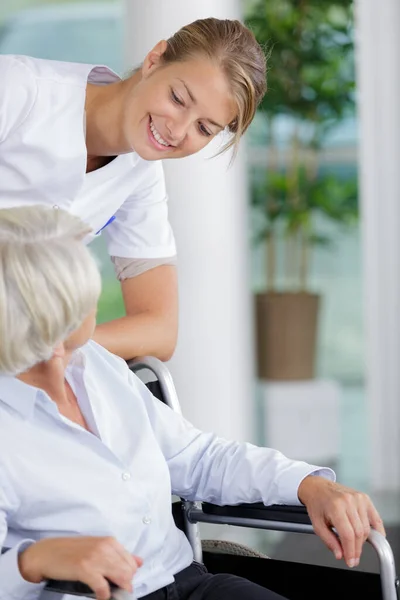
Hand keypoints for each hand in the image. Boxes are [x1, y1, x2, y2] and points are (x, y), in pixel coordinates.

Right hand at [18, 536, 142, 599]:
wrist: (46, 553)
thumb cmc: (70, 551)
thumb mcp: (97, 547)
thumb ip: (119, 554)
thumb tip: (139, 562)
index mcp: (109, 541)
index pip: (132, 562)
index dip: (129, 575)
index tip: (122, 582)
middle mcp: (105, 547)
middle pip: (128, 571)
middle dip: (125, 584)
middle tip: (116, 590)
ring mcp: (95, 558)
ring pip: (120, 578)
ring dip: (117, 590)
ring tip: (109, 593)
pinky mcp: (85, 569)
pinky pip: (103, 588)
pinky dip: (104, 595)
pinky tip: (100, 596)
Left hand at [298, 476, 385, 567]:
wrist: (318, 487)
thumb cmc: (317, 504)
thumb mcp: (317, 524)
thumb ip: (329, 541)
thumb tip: (340, 555)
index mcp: (335, 507)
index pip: (348, 535)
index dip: (351, 551)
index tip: (350, 561)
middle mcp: (348, 501)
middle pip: (359, 533)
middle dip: (356, 549)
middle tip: (352, 557)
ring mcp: (358, 498)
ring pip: (367, 528)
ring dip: (362, 542)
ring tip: (354, 546)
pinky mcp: (364, 498)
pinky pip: (375, 518)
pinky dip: (377, 531)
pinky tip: (374, 539)